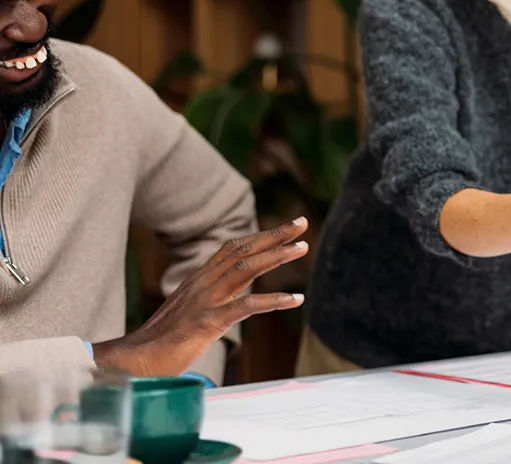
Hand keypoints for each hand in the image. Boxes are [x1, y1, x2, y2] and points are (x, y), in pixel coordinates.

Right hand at [94, 218, 309, 376]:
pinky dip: (273, 300)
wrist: (134, 361)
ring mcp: (204, 301)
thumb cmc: (164, 341)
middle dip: (274, 235)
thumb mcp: (193, 310)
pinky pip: (245, 306)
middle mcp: (202, 283)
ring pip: (245, 269)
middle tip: (302, 223)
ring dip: (276, 257)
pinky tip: (295, 299)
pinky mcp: (206, 323)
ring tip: (302, 248)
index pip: (234, 248)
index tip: (288, 227)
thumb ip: (215, 296)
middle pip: (243, 250)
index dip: (261, 235)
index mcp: (199, 279)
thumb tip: (240, 289)